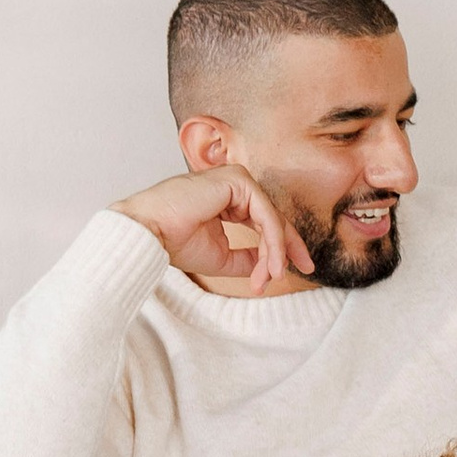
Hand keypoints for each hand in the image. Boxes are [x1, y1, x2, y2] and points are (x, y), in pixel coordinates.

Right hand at [113, 168, 310, 293]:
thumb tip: (273, 263)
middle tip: (306, 268)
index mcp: (228, 200)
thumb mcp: (222, 256)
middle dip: (289, 247)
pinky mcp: (237, 180)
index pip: (265, 221)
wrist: (149, 233)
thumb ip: (249, 256)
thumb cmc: (175, 242)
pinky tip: (270, 264)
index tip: (297, 269)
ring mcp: (236, 179)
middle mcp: (234, 186)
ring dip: (275, 252)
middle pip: (274, 218)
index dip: (281, 246)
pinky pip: (266, 215)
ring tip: (271, 276)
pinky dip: (272, 242)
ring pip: (272, 219)